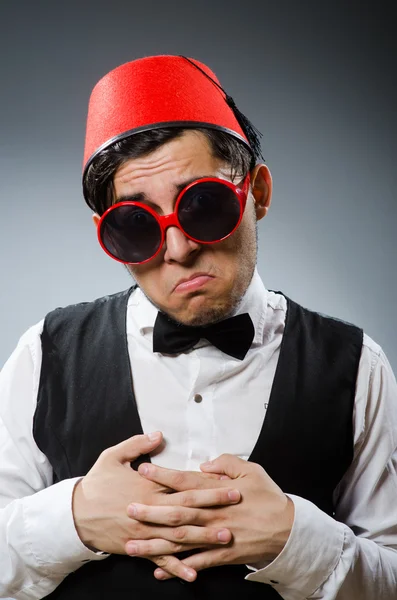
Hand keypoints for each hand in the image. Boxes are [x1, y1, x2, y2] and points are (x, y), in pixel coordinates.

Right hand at [72, 433, 240, 579]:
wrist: (75, 514)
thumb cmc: (96, 484)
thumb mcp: (113, 456)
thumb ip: (137, 445)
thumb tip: (158, 436)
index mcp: (147, 486)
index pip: (182, 483)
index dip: (205, 482)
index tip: (226, 479)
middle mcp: (150, 509)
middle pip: (187, 506)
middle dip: (214, 504)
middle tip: (236, 502)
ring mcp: (145, 531)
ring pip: (179, 535)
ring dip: (204, 536)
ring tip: (227, 536)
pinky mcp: (138, 547)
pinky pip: (160, 559)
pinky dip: (177, 567)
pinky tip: (194, 573)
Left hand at [134, 454, 293, 579]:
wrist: (289, 529)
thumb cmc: (269, 496)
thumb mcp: (251, 470)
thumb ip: (227, 463)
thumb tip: (205, 463)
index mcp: (218, 491)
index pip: (185, 481)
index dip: (163, 475)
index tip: (143, 470)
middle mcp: (213, 514)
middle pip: (177, 512)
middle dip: (151, 511)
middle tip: (128, 510)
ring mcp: (217, 536)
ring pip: (181, 540)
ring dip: (156, 543)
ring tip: (133, 545)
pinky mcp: (223, 554)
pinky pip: (196, 562)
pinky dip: (178, 567)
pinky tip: (159, 570)